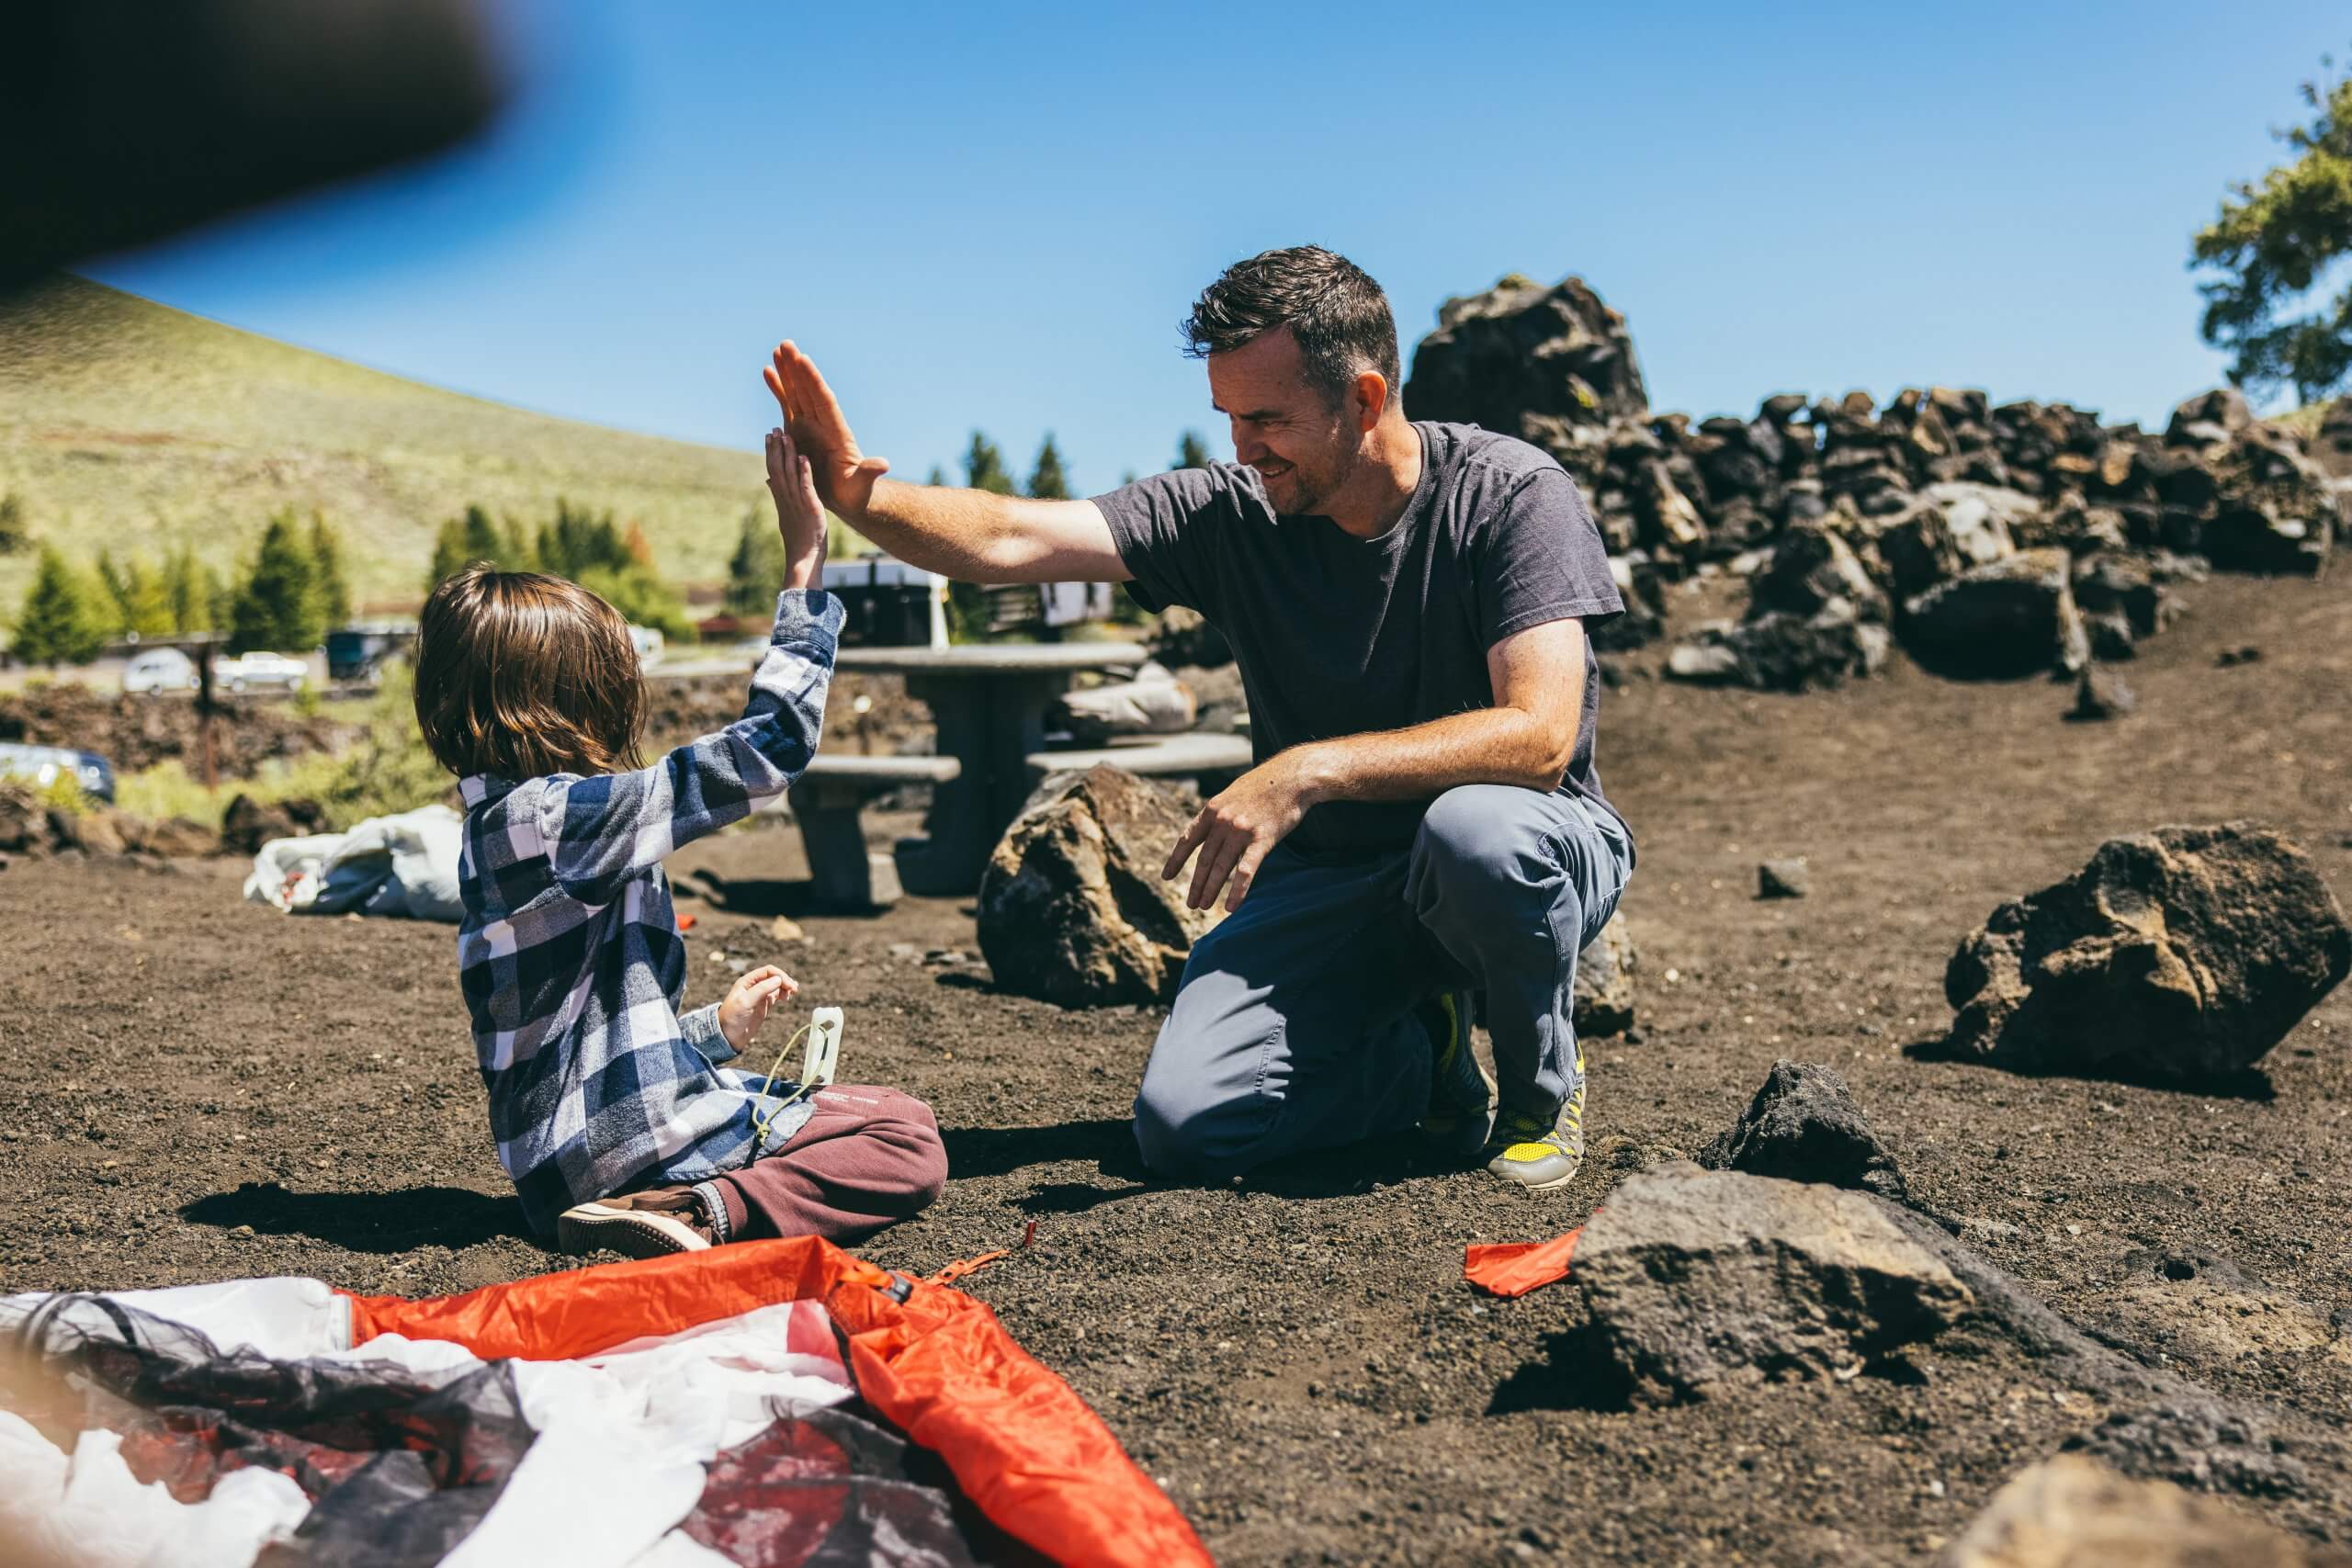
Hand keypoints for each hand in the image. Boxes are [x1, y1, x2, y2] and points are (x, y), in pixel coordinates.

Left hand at [719, 964, 797, 1054]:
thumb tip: (778, 980)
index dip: (780, 975)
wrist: (729, 1036)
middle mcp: (754, 986)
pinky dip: (784, 994)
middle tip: (794, 990)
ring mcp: (760, 995)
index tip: (788, 985)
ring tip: (792, 993)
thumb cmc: (732, 1017)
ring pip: (777, 985)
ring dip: (786, 987)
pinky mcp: (764, 1005)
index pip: (768, 971)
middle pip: (774, 977)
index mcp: (747, 981)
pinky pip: (777, 995)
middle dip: (785, 981)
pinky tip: (788, 997)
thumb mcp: (745, 1002)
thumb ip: (761, 989)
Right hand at [763, 341, 890, 519]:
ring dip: (787, 371)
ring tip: (777, 350)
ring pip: (797, 392)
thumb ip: (868, 472)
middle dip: (798, 368)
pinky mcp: (798, 430)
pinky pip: (786, 404)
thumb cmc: (856, 493)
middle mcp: (823, 423)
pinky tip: (767, 371)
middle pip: (809, 390)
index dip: (814, 381)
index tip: (804, 360)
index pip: (824, 401)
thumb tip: (882, 464)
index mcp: (837, 432)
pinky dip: (778, 388)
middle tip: (787, 344)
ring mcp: (810, 425)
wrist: (847, 497)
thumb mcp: (862, 484)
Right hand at [764, 426, 826, 587]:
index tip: (768, 437)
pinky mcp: (809, 507)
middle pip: (777, 468)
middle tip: (774, 429)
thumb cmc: (799, 538)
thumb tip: (769, 482)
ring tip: (786, 436)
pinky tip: (804, 457)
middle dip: (775, 448)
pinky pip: (805, 486)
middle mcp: (786, 498)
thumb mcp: (786, 514)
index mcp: (781, 498)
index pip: (773, 470)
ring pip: (789, 474)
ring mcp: (796, 503)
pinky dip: (804, 472)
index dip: (770, 453)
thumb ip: (778, 495)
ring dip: (787, 454)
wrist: (804, 558)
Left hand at [1162, 754, 1311, 912]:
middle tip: (1191, 903)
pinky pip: (1245, 872)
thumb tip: (1210, 832)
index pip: (1188, 839)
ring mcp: (1241, 830)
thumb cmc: (1265, 785)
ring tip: (1203, 906)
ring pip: (1220, 868)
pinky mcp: (1262, 840)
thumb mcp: (1233, 793)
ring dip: (1210, 891)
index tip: (1166, 876)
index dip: (1176, 860)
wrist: (1293, 777)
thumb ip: (1220, 813)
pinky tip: (1230, 907)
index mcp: (1212, 809)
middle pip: (1204, 859)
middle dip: (1196, 884)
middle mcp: (1222, 821)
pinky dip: (1236, 892)